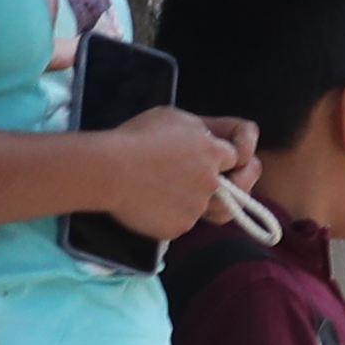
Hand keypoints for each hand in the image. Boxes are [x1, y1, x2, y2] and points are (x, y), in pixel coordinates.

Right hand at [93, 108, 250, 237]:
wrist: (107, 171)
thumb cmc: (136, 138)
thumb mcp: (173, 118)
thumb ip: (202, 130)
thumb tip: (215, 141)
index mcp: (213, 152)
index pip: (237, 156)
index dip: (227, 156)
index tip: (220, 158)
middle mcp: (213, 182)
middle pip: (237, 188)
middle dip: (235, 184)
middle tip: (217, 184)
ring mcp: (197, 208)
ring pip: (209, 208)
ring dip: (197, 201)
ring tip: (171, 191)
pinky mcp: (180, 226)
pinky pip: (183, 221)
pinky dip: (170, 214)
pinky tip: (151, 203)